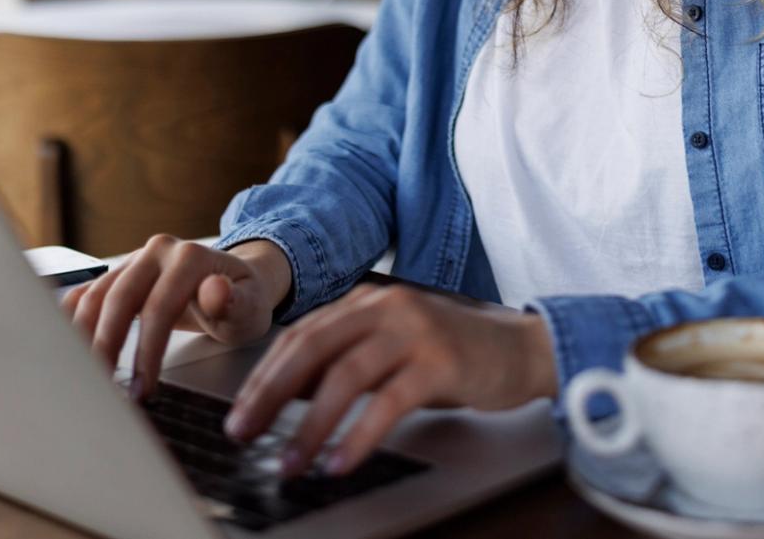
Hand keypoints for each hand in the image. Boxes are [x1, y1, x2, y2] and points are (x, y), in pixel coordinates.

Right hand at [61, 236, 290, 395]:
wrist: (237, 282)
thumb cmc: (244, 298)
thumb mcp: (252, 306)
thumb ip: (235, 302)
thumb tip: (214, 290)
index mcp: (188, 256)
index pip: (159, 307)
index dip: (147, 351)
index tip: (143, 388)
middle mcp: (156, 251)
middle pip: (118, 298)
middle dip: (106, 347)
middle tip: (103, 388)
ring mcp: (134, 261)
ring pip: (95, 296)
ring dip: (84, 338)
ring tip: (82, 377)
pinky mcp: (119, 275)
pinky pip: (87, 294)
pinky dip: (72, 320)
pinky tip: (62, 348)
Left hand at [222, 282, 557, 478]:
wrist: (523, 348)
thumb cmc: (454, 353)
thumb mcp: (392, 349)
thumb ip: (346, 362)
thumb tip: (287, 396)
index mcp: (368, 301)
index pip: (301, 335)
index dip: (264, 375)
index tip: (239, 412)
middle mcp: (387, 307)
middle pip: (312, 348)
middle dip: (270, 395)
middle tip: (243, 433)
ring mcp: (414, 331)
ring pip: (345, 376)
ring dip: (310, 425)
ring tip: (291, 463)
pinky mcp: (441, 361)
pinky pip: (389, 403)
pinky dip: (359, 436)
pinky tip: (341, 462)